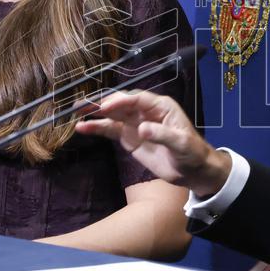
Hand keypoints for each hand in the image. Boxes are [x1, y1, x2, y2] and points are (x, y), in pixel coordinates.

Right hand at [75, 90, 230, 196]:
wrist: (192, 170)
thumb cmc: (192, 153)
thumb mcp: (181, 143)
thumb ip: (162, 135)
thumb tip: (141, 129)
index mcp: (160, 106)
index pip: (137, 100)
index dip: (120, 101)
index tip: (106, 107)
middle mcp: (145, 111)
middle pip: (121, 104)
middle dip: (102, 103)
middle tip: (83, 105)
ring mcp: (135, 124)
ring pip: (112, 115)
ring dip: (95, 114)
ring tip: (76, 113)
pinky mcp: (129, 138)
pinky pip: (111, 130)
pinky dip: (97, 128)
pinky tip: (83, 128)